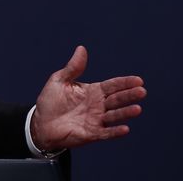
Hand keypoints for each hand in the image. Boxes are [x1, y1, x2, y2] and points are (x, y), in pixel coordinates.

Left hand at [31, 45, 145, 150]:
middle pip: (117, 99)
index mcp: (93, 91)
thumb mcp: (60, 80)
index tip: (138, 80)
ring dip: (125, 113)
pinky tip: (125, 129)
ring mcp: (96, 120)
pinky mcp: (91, 133)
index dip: (125, 82)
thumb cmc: (51, 101)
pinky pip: (106, 133)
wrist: (40, 123)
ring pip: (114, 116)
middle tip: (142, 91)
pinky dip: (115, 132)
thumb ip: (73, 67)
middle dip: (129, 95)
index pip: (112, 85)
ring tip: (137, 109)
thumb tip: (81, 48)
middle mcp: (98, 105)